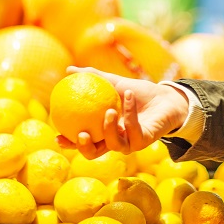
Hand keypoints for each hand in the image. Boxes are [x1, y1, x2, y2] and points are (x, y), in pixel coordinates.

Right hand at [55, 67, 188, 158]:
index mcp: (103, 131)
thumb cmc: (138, 93)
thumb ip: (94, 78)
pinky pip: (134, 129)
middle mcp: (115, 140)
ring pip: (115, 145)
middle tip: (81, 133)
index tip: (57, 135)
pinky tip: (128, 95)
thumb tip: (68, 70)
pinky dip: (130, 111)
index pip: (83, 141)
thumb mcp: (115, 83)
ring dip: (110, 128)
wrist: (166, 97)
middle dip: (85, 148)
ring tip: (110, 111)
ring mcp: (130, 142)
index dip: (69, 143)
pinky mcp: (145, 141)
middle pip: (95, 153)